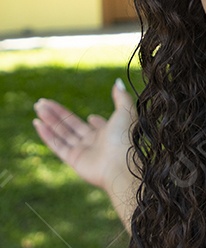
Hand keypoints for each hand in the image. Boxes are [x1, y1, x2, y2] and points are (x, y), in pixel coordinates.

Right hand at [33, 80, 137, 230]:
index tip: (91, 117)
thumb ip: (121, 97)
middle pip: (72, 126)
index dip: (94, 122)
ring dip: (49, 120)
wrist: (121, 165)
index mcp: (108, 133)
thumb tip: (117, 81)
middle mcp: (95, 143)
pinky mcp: (74, 160)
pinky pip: (57, 145)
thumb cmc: (126, 139)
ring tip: (38, 107)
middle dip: (57, 114)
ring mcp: (83, 152)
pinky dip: (47, 135)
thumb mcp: (126, 112)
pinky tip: (38, 124)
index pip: (97, 127)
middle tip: (42, 102)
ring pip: (62, 133)